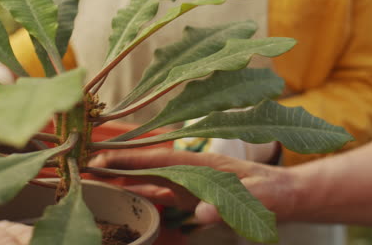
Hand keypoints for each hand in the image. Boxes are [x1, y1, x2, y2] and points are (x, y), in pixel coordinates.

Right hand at [89, 148, 296, 223]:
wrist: (286, 195)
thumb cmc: (276, 193)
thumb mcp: (262, 198)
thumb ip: (232, 204)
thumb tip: (200, 212)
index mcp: (203, 163)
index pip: (159, 159)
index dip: (129, 159)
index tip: (101, 159)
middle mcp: (191, 168)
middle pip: (147, 165)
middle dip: (117, 164)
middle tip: (85, 167)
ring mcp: (189, 180)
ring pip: (149, 177)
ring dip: (124, 177)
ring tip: (96, 179)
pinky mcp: (192, 191)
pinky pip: (159, 190)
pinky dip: (139, 191)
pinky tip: (126, 195)